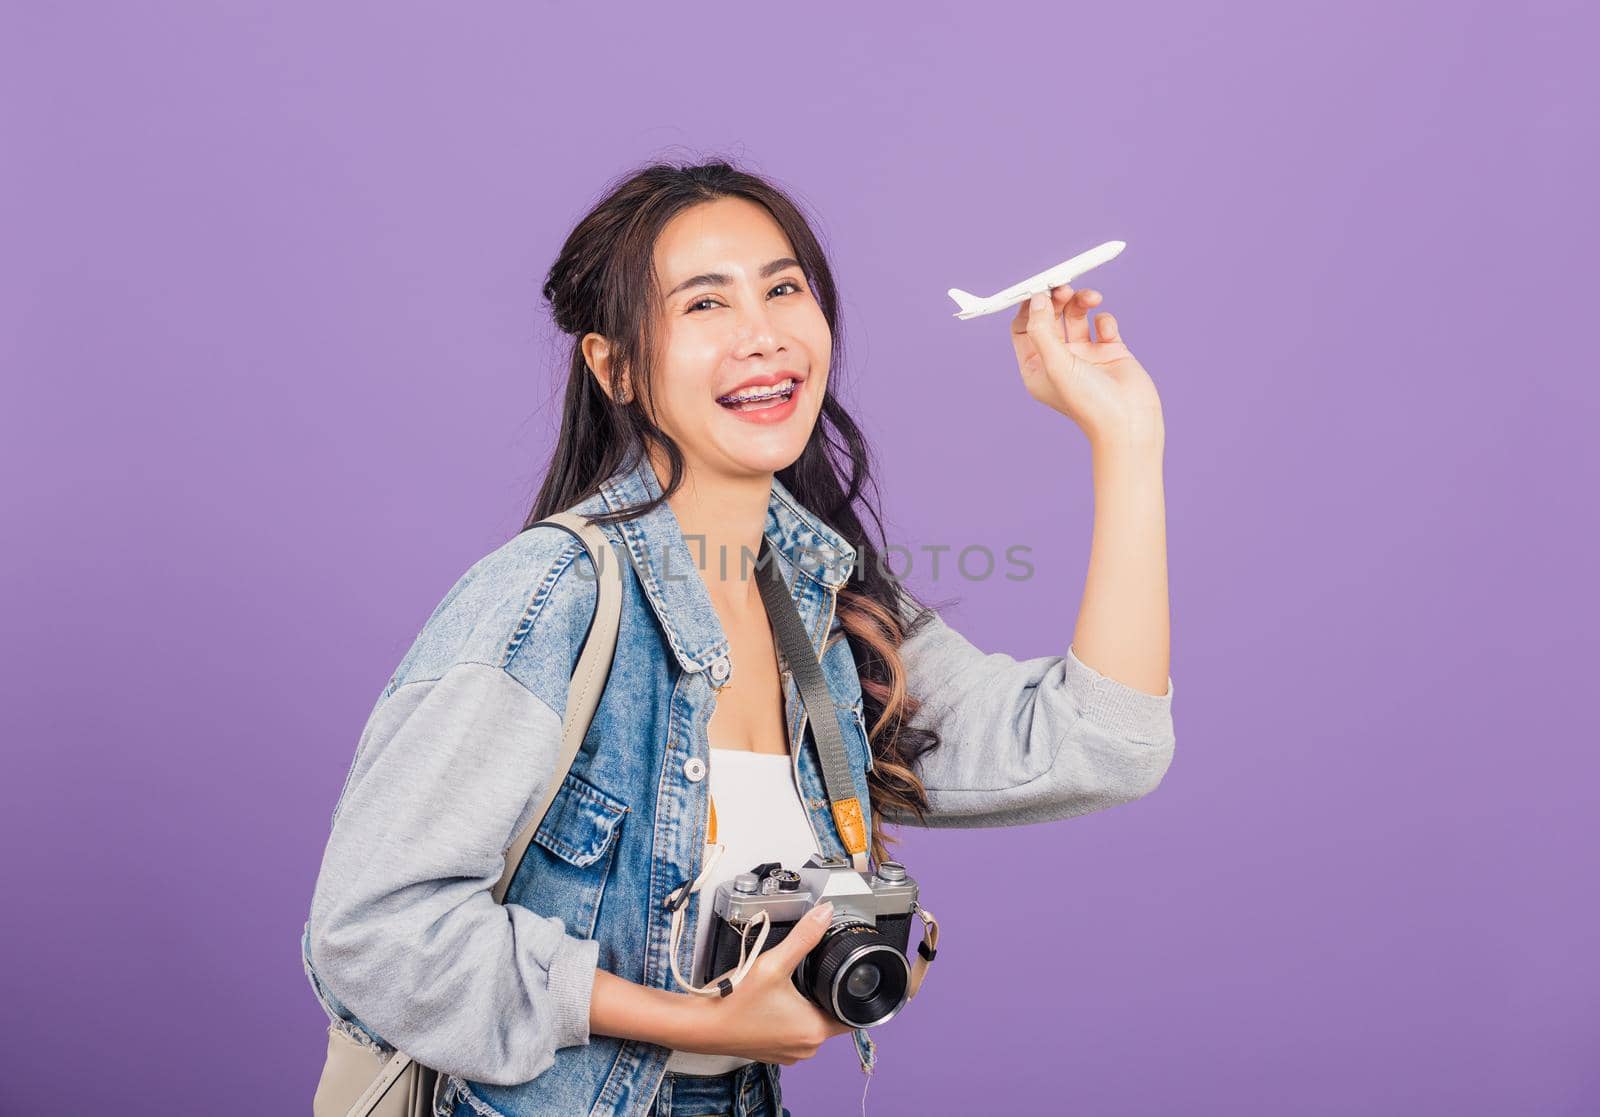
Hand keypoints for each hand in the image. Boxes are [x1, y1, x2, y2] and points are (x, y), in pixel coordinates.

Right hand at [685, 901, 853, 1064]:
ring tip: (790, 985)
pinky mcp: (774, 1052)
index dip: (851, 994)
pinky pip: (793, 1032)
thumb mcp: (773, 963)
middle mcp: (805, 1048)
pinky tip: (775, 1001)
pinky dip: (790, 1017)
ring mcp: (789, 1053)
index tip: (845, 976)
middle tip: (809, 974)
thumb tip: (825, 914)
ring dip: (806, 1006)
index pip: (852, 1016)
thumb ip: (804, 938)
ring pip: (811, 1024)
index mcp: (814, 1030)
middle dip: (824, 994)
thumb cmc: (732, 1004)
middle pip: (831, 1017)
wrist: (699, 1026)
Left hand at [1011, 285, 1164, 447]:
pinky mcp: (1110, 351)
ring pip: (1076, 315)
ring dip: (1081, 301)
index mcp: (1036, 367)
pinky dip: (1104, 320)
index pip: (1023, 328)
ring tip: (1091, 297)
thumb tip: (1036, 299)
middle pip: (1050, 316)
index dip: (1029, 306)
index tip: (1038, 287)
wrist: (1130, 423)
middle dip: (1056, 299)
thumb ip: (1042, 330)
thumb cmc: (1089, 403)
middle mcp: (1058, 359)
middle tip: (1063, 286)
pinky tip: (1108, 332)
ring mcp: (1084, 354)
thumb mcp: (1056, 365)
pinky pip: (1103, 324)